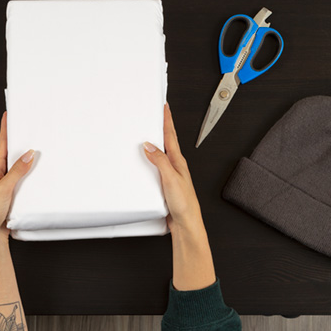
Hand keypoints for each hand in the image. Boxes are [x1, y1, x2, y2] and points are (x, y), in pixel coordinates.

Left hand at [0, 112, 34, 244]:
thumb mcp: (4, 188)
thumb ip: (17, 171)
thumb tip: (28, 155)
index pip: (1, 143)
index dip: (5, 127)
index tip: (8, 114)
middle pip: (10, 150)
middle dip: (17, 137)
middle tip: (26, 123)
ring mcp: (6, 181)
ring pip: (17, 163)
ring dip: (24, 154)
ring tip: (35, 143)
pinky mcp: (12, 190)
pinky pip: (22, 174)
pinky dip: (28, 169)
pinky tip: (36, 168)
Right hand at [143, 103, 201, 232]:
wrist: (186, 223)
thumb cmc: (184, 203)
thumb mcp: (171, 178)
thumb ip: (160, 161)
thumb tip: (149, 145)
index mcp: (178, 161)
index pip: (171, 135)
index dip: (167, 120)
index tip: (164, 106)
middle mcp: (175, 165)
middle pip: (166, 141)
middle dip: (161, 126)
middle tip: (156, 113)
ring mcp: (170, 174)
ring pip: (160, 154)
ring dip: (154, 143)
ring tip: (147, 132)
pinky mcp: (164, 183)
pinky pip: (155, 166)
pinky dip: (150, 159)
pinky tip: (144, 160)